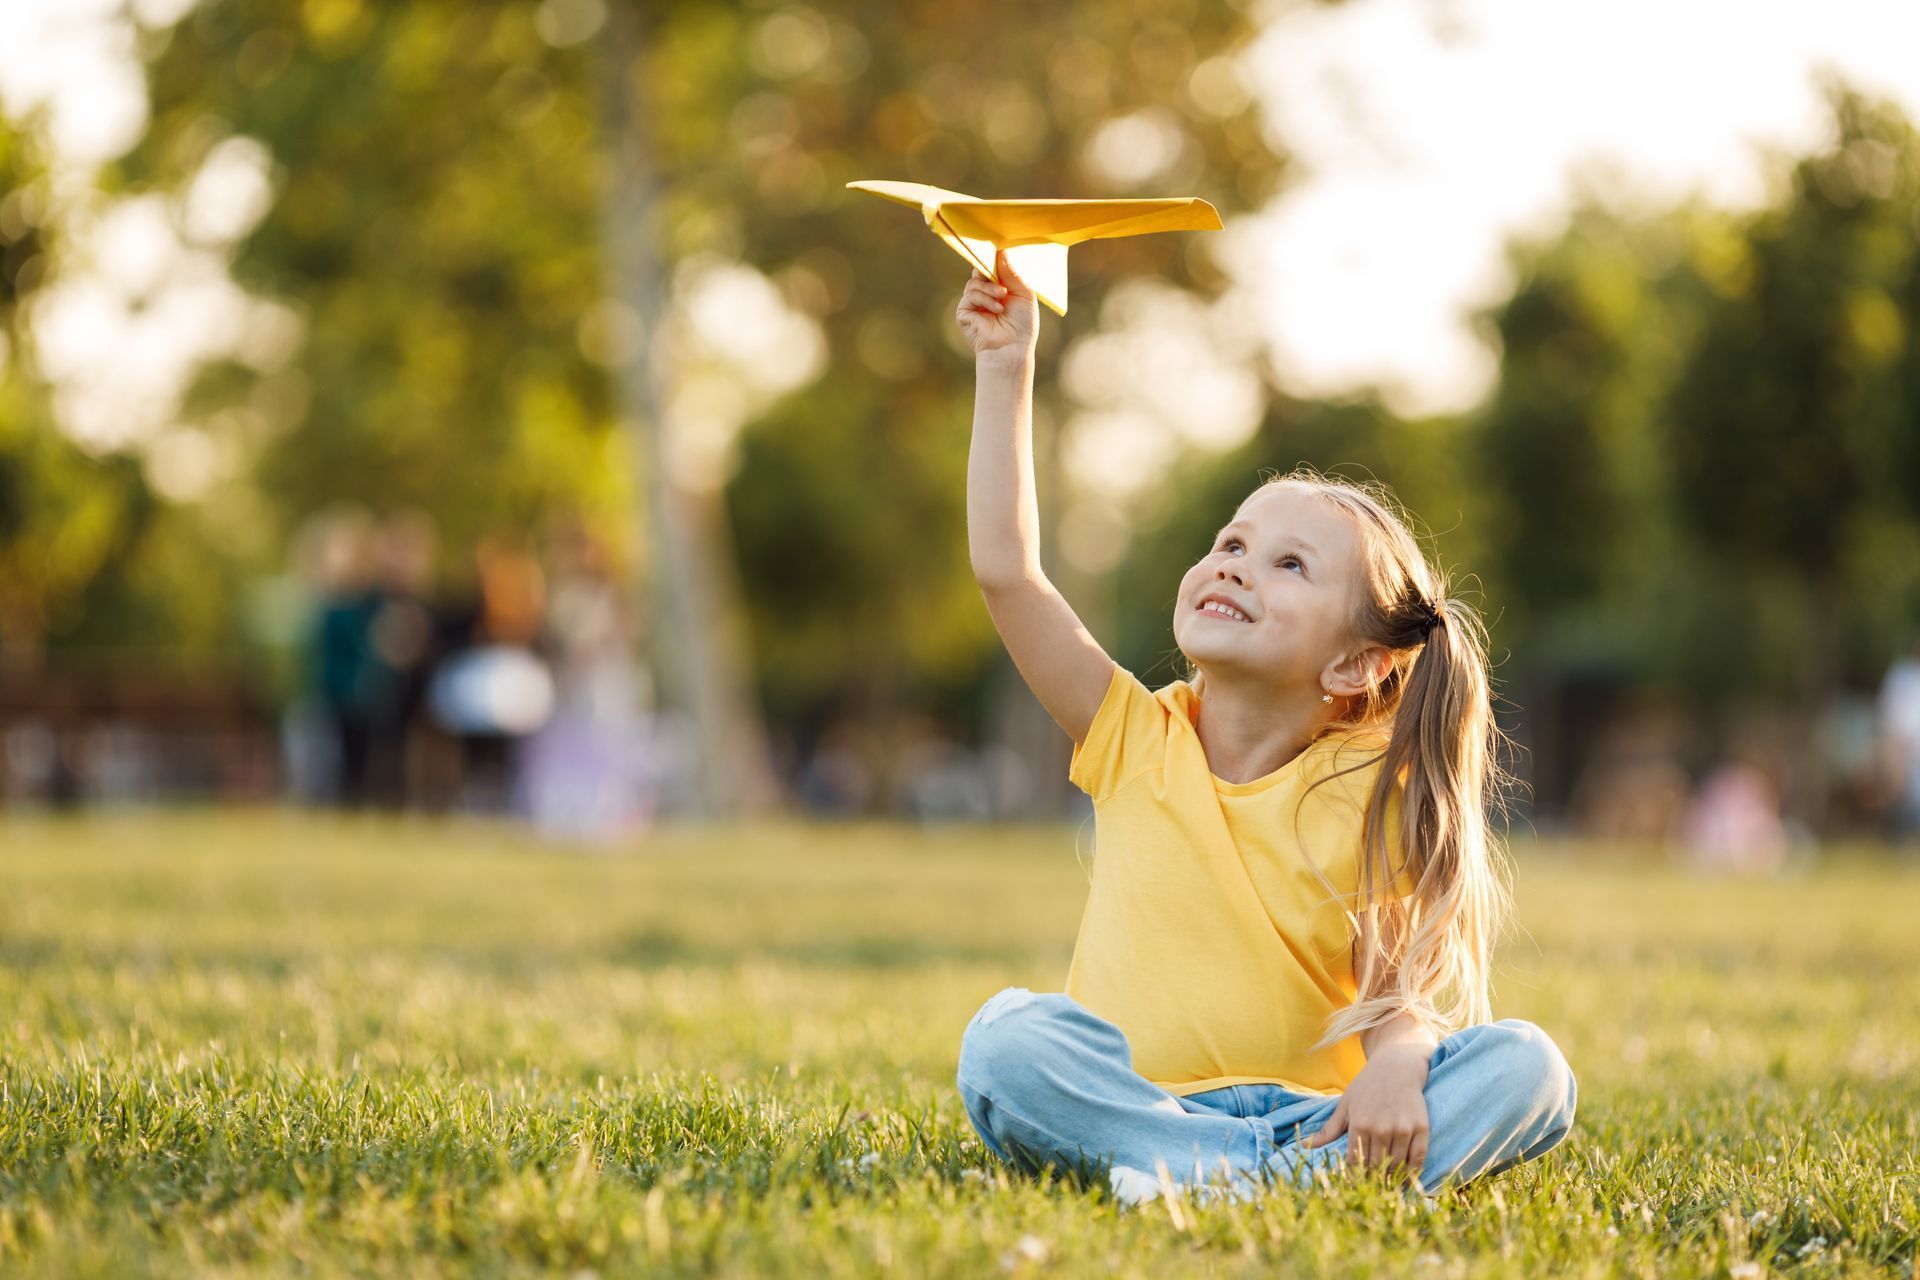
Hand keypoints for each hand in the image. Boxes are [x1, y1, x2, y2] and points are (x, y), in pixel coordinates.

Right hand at [955, 248, 1037, 365]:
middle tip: (999, 272)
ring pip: (974, 282)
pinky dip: (984, 299)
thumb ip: (1012, 273)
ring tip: (1002, 297)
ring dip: (989, 288)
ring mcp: (973, 303)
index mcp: (1000, 288)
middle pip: (980, 270)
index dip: (994, 259)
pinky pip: (970, 295)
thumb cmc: (1022, 325)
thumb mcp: (1023, 294)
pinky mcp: (964, 312)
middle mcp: (985, 294)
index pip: (993, 268)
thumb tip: (1002, 251)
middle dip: (989, 270)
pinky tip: (997, 309)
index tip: (999, 250)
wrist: (1011, 348)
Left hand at [1301, 1043, 1431, 1181]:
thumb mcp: (1345, 1105)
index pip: (1356, 1163)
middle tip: (1371, 1190)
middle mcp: (1381, 1129)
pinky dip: (1412, 1174)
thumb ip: (1329, 1130)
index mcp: (1359, 1125)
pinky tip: (1406, 1181)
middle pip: (1376, 1167)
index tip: (1354, 1185)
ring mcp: (1402, 1129)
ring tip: (1386, 1188)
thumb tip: (1303, 1146)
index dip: (1355, 1177)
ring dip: (1391, 1179)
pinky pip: (1418, 1159)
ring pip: (1396, 1166)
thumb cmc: (1367, 1086)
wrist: (1397, 1067)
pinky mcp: (1421, 1129)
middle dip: (1372, 1180)